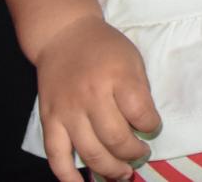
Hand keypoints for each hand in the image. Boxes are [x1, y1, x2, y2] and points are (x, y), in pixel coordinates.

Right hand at [33, 16, 160, 181]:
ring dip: (110, 169)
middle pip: (115, 138)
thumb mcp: (132, 59)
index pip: (140, 113)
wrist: (63, 35)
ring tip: (123, 173)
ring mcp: (67, 110)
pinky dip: (68, 176)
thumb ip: (139, 91)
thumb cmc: (104, 48)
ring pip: (90, 152)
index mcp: (117, 76)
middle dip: (133, 153)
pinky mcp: (49, 120)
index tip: (152, 128)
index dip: (151, 126)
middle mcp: (91, 95)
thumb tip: (145, 127)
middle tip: (140, 155)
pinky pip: (56, 155)